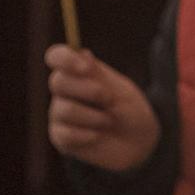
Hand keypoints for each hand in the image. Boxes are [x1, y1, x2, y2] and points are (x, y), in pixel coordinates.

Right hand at [45, 46, 159, 171]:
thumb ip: (99, 75)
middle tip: (109, 99)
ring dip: (94, 116)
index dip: (65, 59)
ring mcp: (59, 114)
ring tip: (110, 120)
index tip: (86, 68)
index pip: (56, 56)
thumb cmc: (130, 110)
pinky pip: (66, 134)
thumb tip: (82, 53)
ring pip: (64, 110)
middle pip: (57, 82)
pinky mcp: (60, 137)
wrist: (138, 142)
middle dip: (87, 90)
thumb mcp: (121, 90)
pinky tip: (98, 136)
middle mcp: (65, 91)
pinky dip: (88, 135)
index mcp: (79, 73)